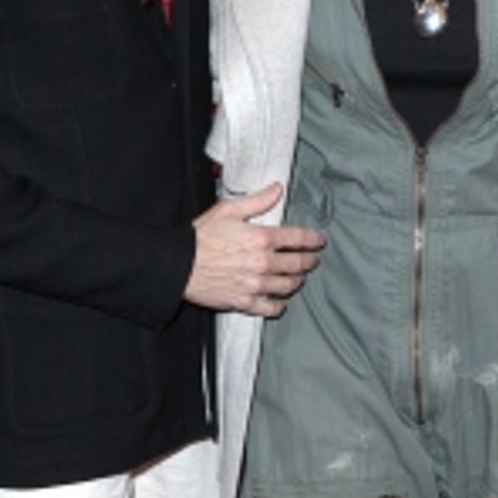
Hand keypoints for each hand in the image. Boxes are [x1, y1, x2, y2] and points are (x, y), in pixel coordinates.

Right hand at [186, 182, 324, 316]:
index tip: (318, 241)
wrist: (179, 264)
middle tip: (312, 260)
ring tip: (298, 278)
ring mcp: (256, 284)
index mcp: (262, 238)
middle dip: (309, 261)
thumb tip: (277, 189)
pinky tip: (280, 302)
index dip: (313, 239)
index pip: (299, 238)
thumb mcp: (228, 209)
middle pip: (298, 264)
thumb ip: (257, 201)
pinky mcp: (245, 301)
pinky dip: (278, 305)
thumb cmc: (201, 236)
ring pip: (288, 286)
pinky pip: (270, 308)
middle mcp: (264, 263)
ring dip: (297, 281)